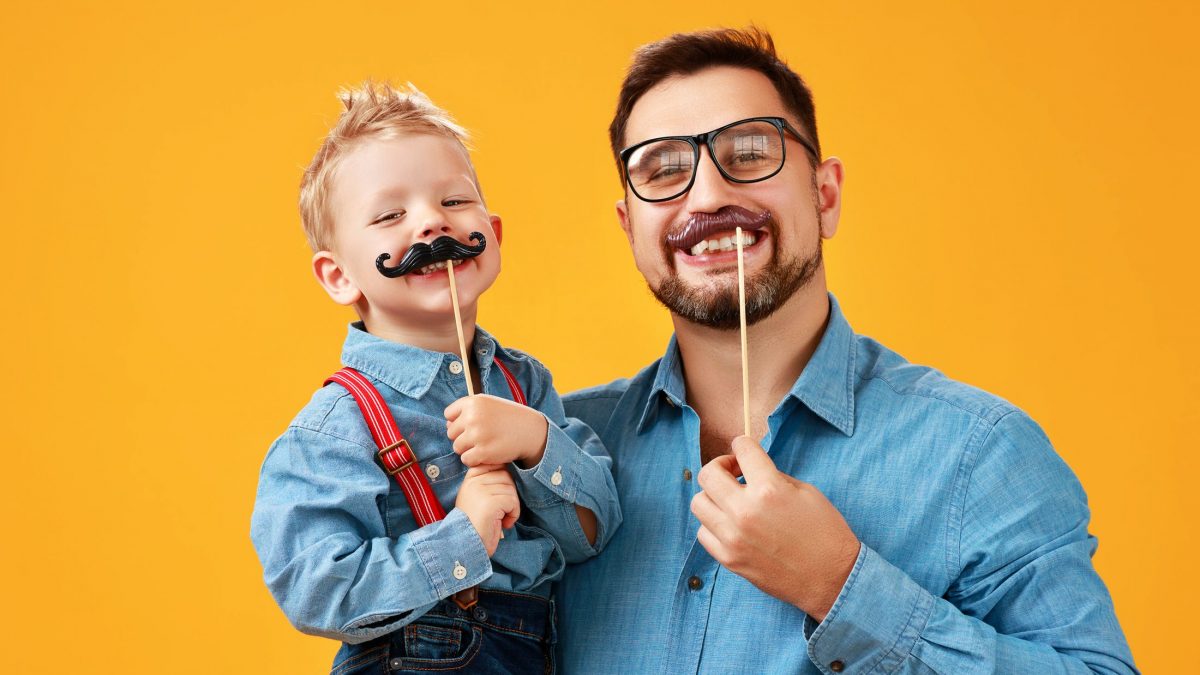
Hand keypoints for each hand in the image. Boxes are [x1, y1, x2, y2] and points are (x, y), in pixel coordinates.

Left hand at [445, 394, 548, 467]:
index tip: (473, 424)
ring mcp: (477, 435)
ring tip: (485, 444)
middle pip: (451, 433)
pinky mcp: (482, 452)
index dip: (459, 421)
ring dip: (468, 449)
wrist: (531, 431)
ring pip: (457, 447)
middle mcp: (473, 416)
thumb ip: (467, 410)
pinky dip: (475, 459)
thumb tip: (447, 425)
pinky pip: (466, 459)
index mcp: (473, 402)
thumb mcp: (489, 404)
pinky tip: (487, 453)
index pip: (449, 415)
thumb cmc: (508, 417)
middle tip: (481, 436)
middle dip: (463, 436)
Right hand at [454, 464, 519, 555]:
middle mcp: (473, 481)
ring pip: (511, 490)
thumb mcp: (478, 495)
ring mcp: (481, 490)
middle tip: (497, 511)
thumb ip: (489, 479)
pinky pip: (513, 502)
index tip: (496, 497)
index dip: (502, 480)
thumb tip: (508, 466)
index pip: (496, 463)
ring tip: (497, 518)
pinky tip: (501, 523)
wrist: (466, 544)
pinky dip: (512, 515)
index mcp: (471, 476)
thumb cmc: (476, 521)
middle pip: (507, 476)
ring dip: (510, 507)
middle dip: (508, 495)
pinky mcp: (490, 503)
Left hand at [691, 436, 860, 620]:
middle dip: (721, 465)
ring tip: (731, 500)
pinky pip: (703, 532)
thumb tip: (750, 470)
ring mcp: (733, 537)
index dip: (743, 445)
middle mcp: (745, 512)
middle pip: (708, 474)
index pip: (742, 449)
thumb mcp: (806, 492)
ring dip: (713, 495)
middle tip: (735, 472)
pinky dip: (713, 524)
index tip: (745, 451)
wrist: (833, 579)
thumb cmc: (826, 532)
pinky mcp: (729, 559)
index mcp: (769, 490)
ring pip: (699, 503)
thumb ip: (773, 477)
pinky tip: (731, 524)